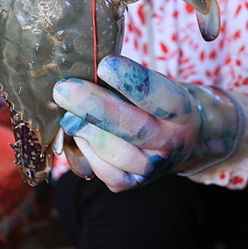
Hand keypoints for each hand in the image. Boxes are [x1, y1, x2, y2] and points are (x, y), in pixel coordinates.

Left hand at [52, 55, 241, 191]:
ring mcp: (153, 167)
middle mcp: (172, 143)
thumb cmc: (159, 105)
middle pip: (133, 127)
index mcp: (183, 113)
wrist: (180, 143)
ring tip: (67, 114)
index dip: (132, 81)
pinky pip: (107, 173)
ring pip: (117, 153)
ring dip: (87, 131)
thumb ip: (129, 82)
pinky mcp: (133, 183)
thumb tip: (87, 70)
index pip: (159, 97)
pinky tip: (79, 135)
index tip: (105, 65)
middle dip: (94, 107)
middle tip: (64, 90)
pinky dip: (88, 153)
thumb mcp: (158, 86)